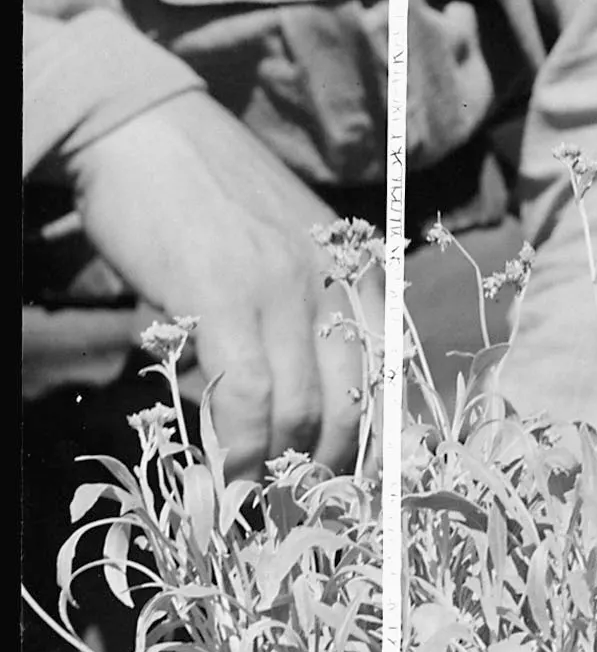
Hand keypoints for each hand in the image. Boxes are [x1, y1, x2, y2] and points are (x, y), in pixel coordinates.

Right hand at [64, 92, 362, 475]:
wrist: (150, 135)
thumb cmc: (213, 201)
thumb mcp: (289, 250)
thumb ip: (306, 315)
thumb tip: (299, 404)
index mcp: (363, 274)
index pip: (391, 378)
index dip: (372, 446)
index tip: (349, 494)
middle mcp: (340, 282)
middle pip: (355, 407)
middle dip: (327, 475)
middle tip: (296, 517)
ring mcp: (286, 289)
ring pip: (302, 411)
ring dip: (278, 474)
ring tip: (254, 512)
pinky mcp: (225, 296)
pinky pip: (245, 393)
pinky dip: (237, 447)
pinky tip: (224, 477)